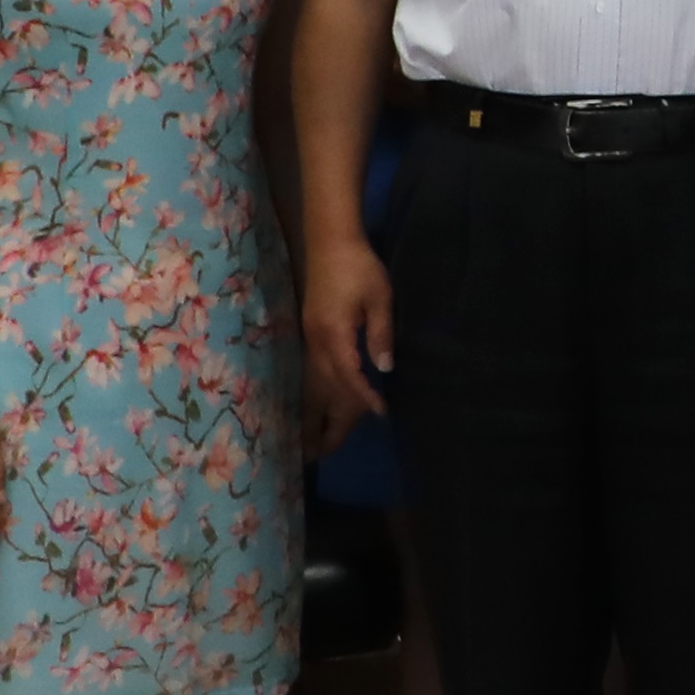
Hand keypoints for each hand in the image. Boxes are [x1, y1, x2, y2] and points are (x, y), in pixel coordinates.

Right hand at [302, 231, 394, 423]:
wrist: (329, 242)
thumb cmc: (359, 267)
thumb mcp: (379, 297)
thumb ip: (381, 333)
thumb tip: (385, 368)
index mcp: (334, 333)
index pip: (348, 375)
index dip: (363, 397)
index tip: (380, 414)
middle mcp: (316, 341)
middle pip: (323, 388)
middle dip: (328, 420)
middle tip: (328, 452)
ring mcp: (309, 338)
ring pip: (313, 384)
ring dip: (316, 413)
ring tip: (316, 442)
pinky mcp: (310, 334)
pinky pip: (312, 373)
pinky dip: (317, 394)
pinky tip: (321, 407)